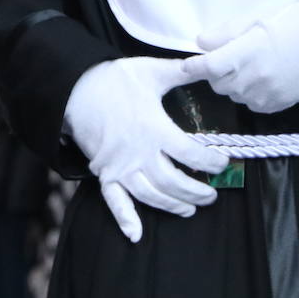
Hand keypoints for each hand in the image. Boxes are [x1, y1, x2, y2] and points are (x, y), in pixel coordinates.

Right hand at [64, 57, 228, 242]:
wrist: (75, 89)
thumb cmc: (115, 79)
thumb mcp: (152, 71)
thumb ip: (184, 71)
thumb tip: (210, 62)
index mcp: (155, 129)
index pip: (192, 154)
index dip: (212, 162)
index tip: (223, 163)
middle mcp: (139, 153)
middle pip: (175, 182)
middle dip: (198, 192)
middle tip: (212, 195)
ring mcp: (120, 166)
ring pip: (151, 195)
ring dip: (172, 206)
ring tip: (189, 209)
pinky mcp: (104, 172)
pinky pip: (115, 200)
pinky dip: (124, 219)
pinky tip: (136, 235)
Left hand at [181, 0, 298, 114]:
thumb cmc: (292, 23)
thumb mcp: (256, 19)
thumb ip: (225, 33)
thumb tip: (200, 43)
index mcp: (248, 52)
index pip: (209, 67)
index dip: (194, 67)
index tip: (189, 65)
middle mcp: (255, 77)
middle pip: (217, 84)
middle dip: (217, 73)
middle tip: (230, 60)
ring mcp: (267, 94)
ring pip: (233, 95)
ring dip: (234, 84)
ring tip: (252, 67)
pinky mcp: (277, 104)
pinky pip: (251, 104)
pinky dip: (250, 94)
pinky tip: (264, 79)